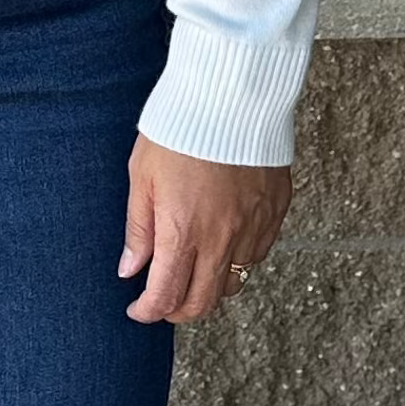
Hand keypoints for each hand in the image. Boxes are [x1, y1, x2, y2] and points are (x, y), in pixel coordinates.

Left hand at [118, 134, 289, 322]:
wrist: (231, 94)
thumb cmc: (180, 129)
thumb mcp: (143, 176)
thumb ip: (139, 229)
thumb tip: (130, 270)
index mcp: (182, 231)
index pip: (166, 295)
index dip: (149, 311)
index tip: (138, 310)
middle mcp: (221, 239)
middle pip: (203, 302)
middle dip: (179, 311)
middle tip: (164, 302)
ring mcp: (252, 228)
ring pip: (233, 283)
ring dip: (210, 287)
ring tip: (193, 272)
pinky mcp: (274, 212)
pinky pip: (257, 254)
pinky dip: (238, 261)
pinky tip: (223, 245)